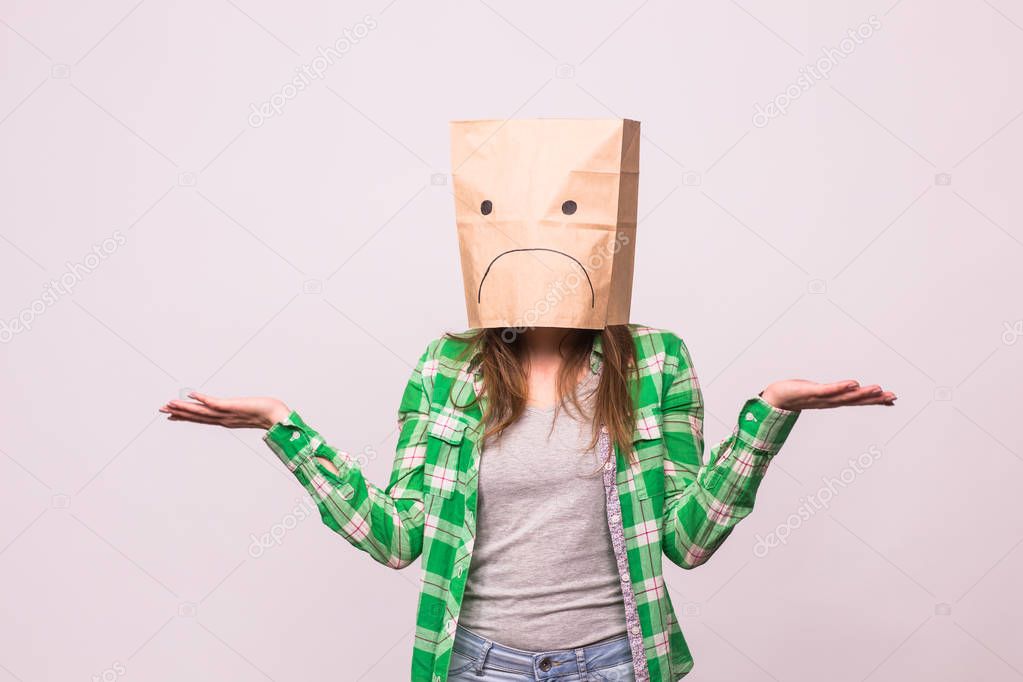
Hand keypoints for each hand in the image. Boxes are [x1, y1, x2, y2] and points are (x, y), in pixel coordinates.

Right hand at [159, 393, 290, 429]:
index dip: (186, 417)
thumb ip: (241, 412)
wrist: (277, 416)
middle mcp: (223, 418)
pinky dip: (202, 399)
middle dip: (178, 413)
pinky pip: (214, 402)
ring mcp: (226, 413)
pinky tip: (192, 394)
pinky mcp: (232, 407)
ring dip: (184, 407)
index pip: (201, 418)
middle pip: (196, 416)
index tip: (171, 415)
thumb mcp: (249, 412)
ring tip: (169, 403)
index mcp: (225, 420)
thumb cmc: (267, 412)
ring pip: (200, 411)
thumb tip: (240, 410)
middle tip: (161, 410)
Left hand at [759, 380, 895, 411]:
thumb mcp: (820, 393)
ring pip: (845, 396)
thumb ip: (835, 392)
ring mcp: (821, 397)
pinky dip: (840, 387)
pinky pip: (828, 389)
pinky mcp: (811, 391)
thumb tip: (847, 389)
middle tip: (892, 396)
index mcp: (834, 401)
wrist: (776, 397)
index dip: (875, 401)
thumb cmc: (799, 393)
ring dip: (861, 393)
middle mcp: (830, 401)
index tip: (893, 400)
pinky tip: (853, 383)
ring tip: (877, 389)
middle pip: (855, 400)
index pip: (857, 401)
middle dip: (874, 398)